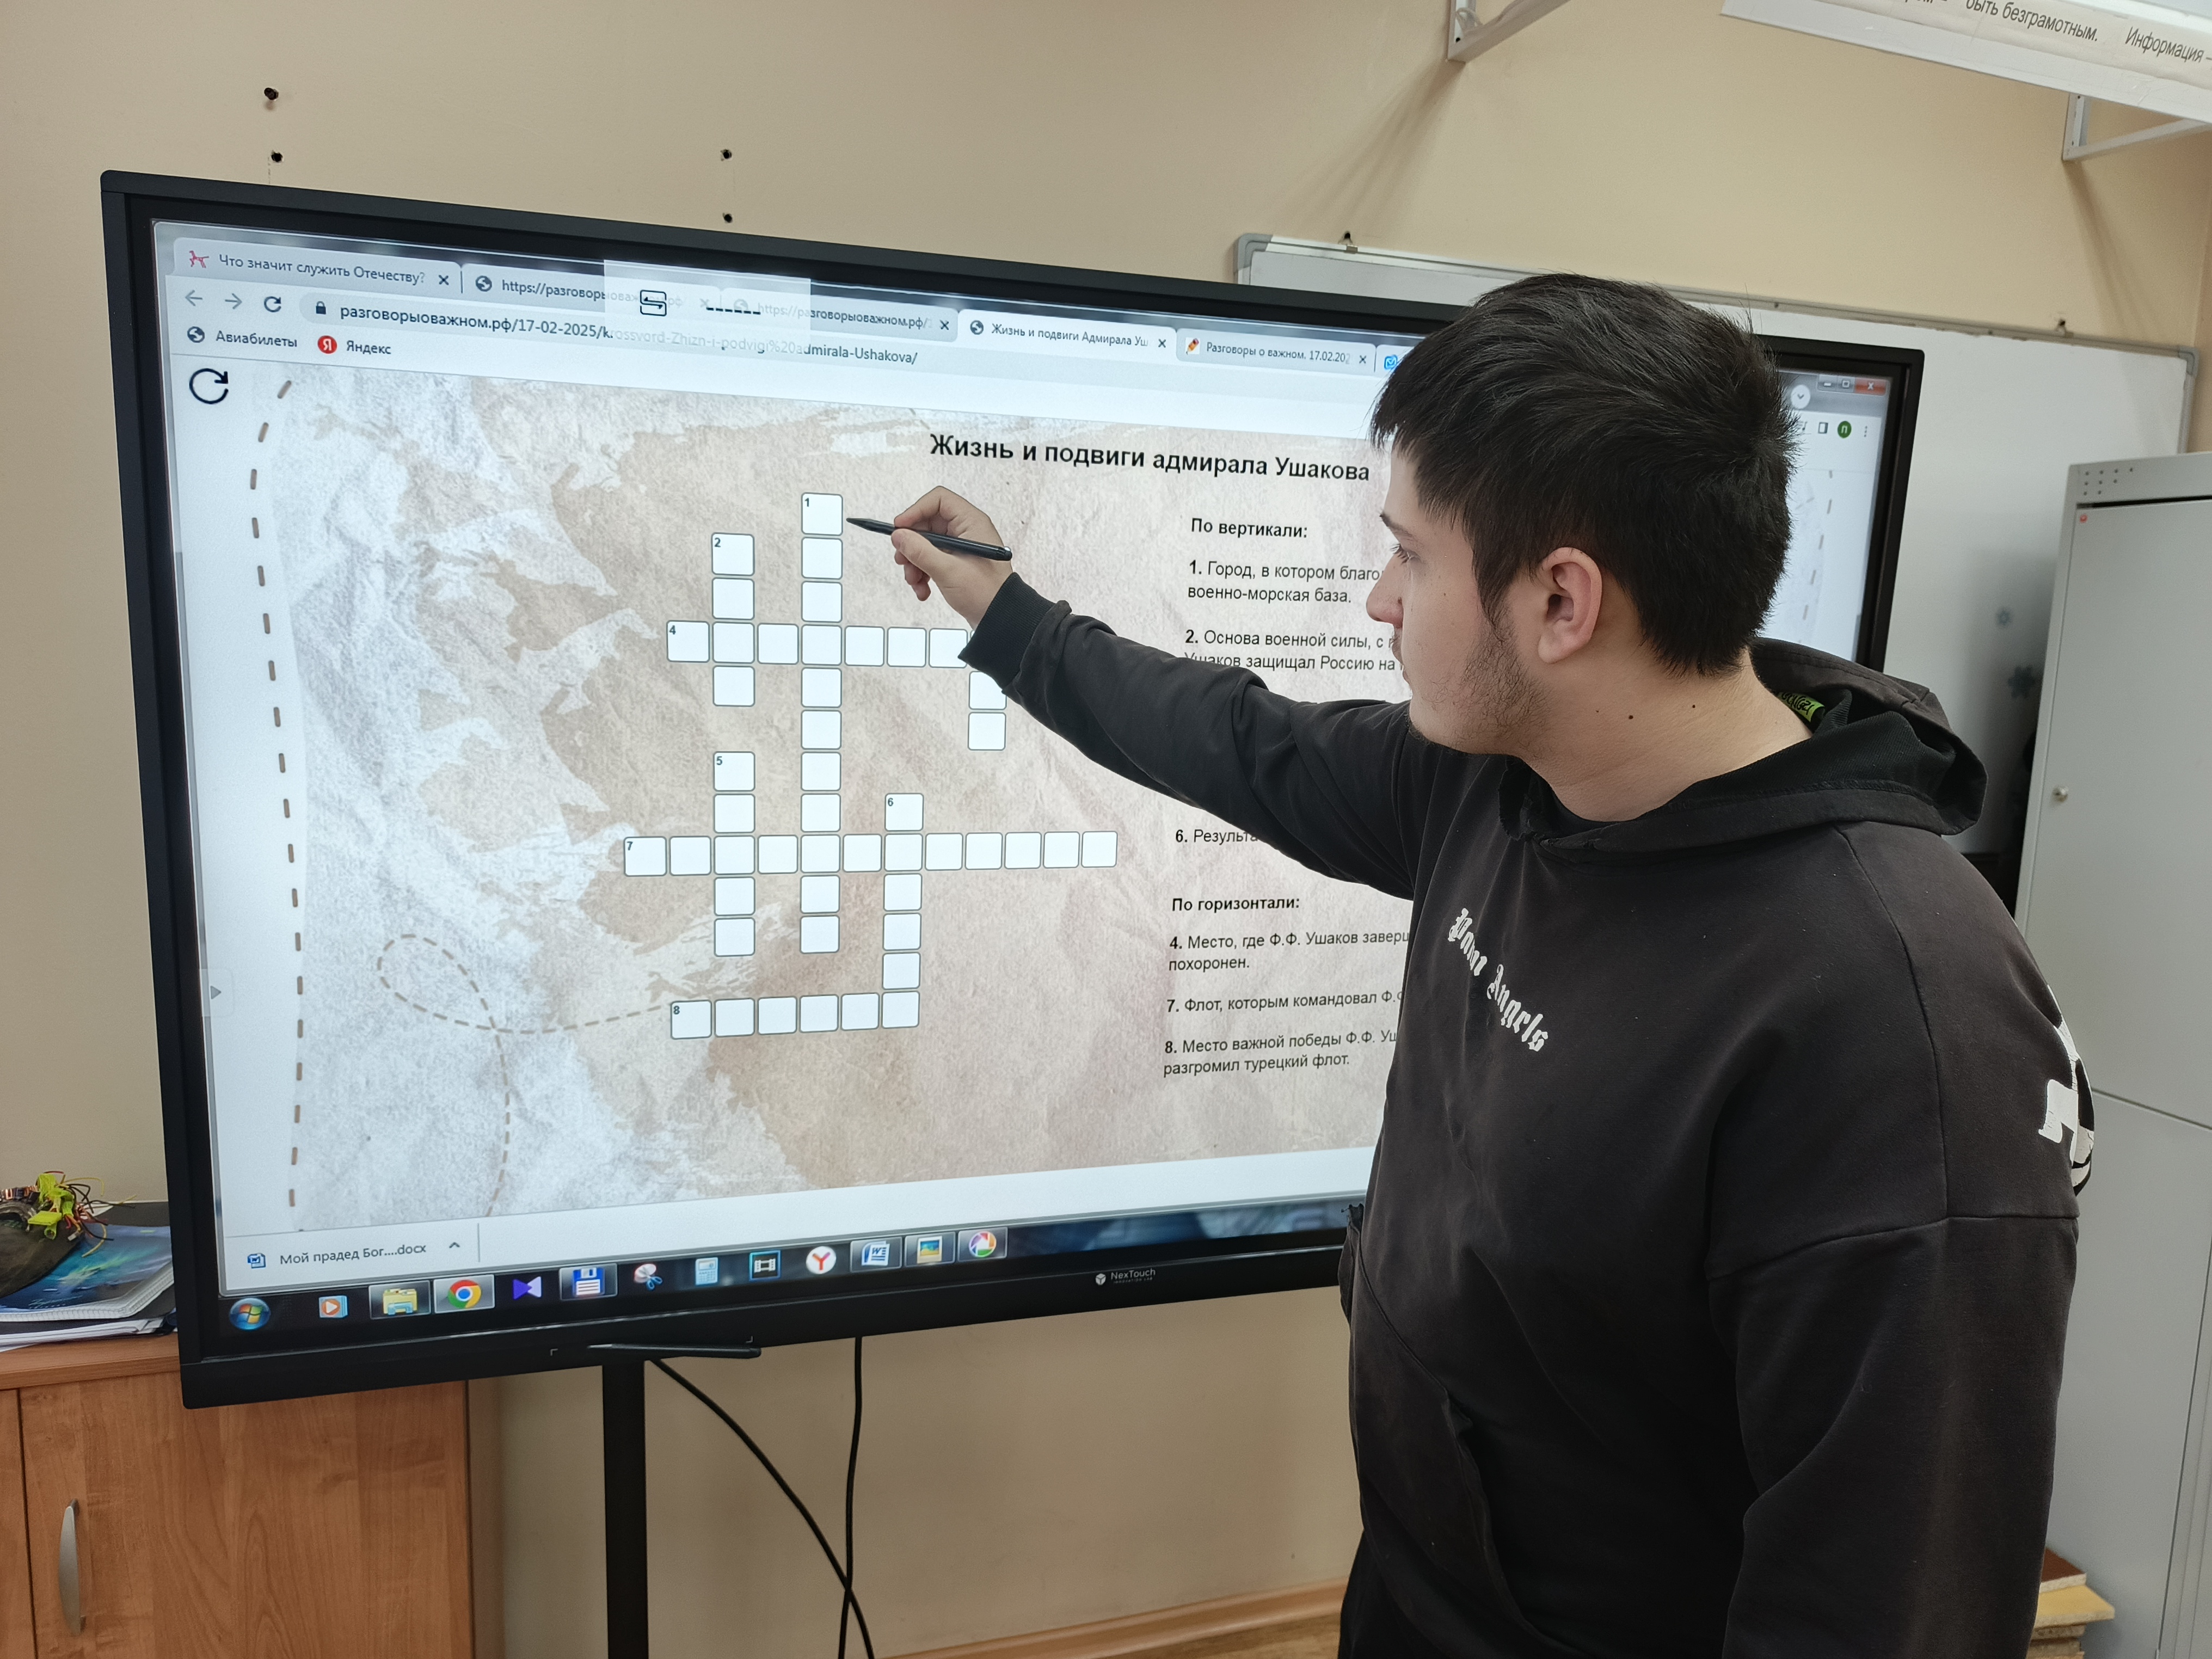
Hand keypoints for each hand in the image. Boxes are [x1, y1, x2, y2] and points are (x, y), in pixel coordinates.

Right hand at [890, 486, 1013, 627]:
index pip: (938, 500)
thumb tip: (899, 536)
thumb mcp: (947, 571)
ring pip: (926, 544)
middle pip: (928, 524)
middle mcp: (967, 531)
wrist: (1000, 619)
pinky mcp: (956, 563)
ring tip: (915, 581)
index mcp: (971, 523)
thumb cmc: (986, 593)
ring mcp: (961, 547)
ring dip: (915, 563)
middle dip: (912, 545)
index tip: (900, 529)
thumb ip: (920, 551)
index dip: (916, 511)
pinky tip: (923, 590)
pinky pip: (931, 560)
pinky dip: (923, 573)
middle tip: (903, 561)